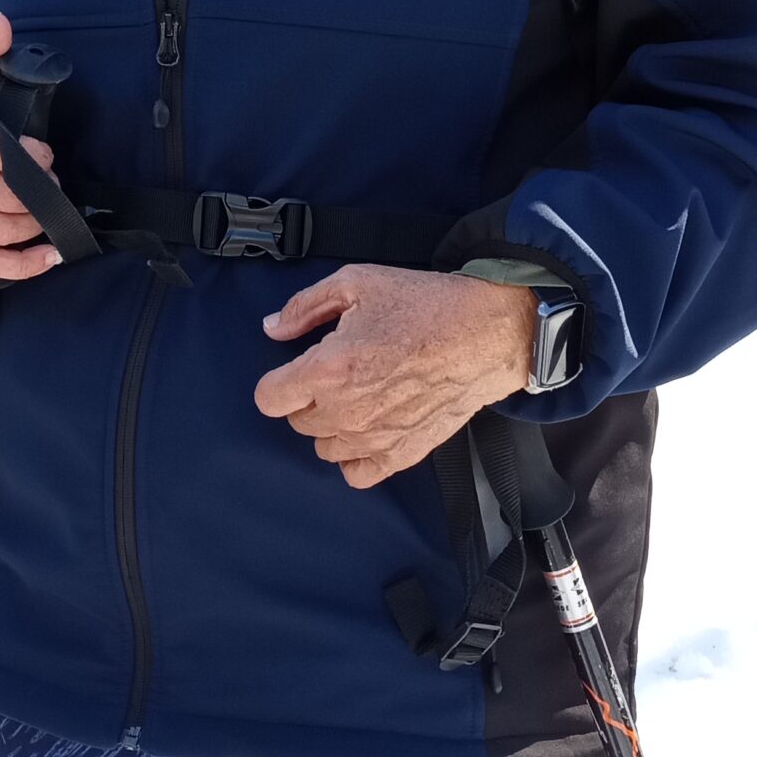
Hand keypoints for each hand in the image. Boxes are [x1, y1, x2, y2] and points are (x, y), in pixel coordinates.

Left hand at [254, 265, 536, 487]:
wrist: (486, 332)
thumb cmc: (425, 304)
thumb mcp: (356, 282)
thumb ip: (304, 306)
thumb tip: (272, 327)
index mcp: (328, 368)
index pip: (269, 398)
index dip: (278, 381)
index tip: (296, 371)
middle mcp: (346, 410)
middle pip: (298, 422)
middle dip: (309, 398)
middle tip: (339, 373)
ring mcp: (373, 437)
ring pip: (324, 447)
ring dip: (332, 425)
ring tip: (358, 398)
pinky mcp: (401, 453)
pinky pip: (357, 474)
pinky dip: (357, 456)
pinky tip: (369, 429)